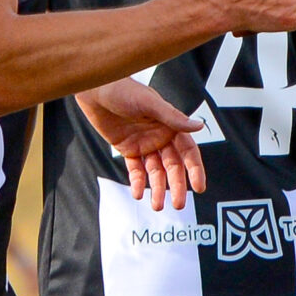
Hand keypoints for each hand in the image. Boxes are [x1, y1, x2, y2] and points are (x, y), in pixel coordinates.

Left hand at [75, 78, 206, 210]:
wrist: (95, 89)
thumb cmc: (124, 89)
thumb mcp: (149, 103)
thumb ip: (173, 117)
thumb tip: (200, 126)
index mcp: (170, 125)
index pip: (188, 152)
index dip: (195, 169)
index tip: (199, 188)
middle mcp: (161, 136)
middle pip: (173, 167)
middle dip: (177, 186)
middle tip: (178, 205)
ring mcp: (145, 144)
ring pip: (155, 172)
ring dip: (157, 189)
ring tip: (156, 206)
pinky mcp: (128, 149)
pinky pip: (136, 170)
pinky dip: (137, 182)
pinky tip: (138, 194)